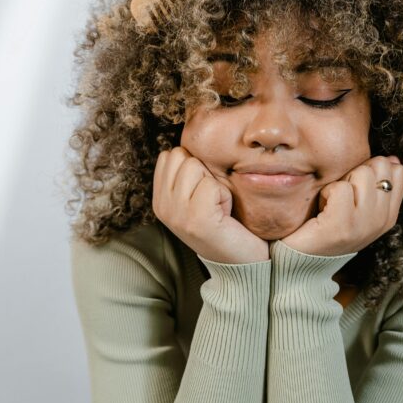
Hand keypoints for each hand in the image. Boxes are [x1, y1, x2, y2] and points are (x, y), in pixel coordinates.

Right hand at [153, 146, 269, 263]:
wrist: (242, 264)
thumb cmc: (227, 224)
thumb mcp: (198, 197)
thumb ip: (187, 173)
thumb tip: (189, 138)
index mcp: (160, 200)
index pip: (170, 154)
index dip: (196, 166)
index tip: (204, 193)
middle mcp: (163, 207)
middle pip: (183, 156)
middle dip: (205, 173)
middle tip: (213, 201)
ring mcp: (176, 214)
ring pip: (195, 166)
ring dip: (215, 184)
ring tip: (219, 207)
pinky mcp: (196, 220)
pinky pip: (211, 185)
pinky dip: (225, 196)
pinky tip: (225, 215)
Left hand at [276, 155, 402, 256]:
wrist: (302, 262)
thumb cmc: (327, 227)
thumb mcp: (359, 206)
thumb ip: (376, 184)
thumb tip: (393, 159)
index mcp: (389, 216)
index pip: (398, 172)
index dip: (373, 169)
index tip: (356, 188)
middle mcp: (381, 221)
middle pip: (380, 166)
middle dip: (356, 173)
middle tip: (342, 196)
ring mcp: (364, 224)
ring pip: (362, 173)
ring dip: (341, 182)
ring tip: (332, 204)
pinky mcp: (342, 226)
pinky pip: (341, 187)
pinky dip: (327, 192)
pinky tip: (322, 209)